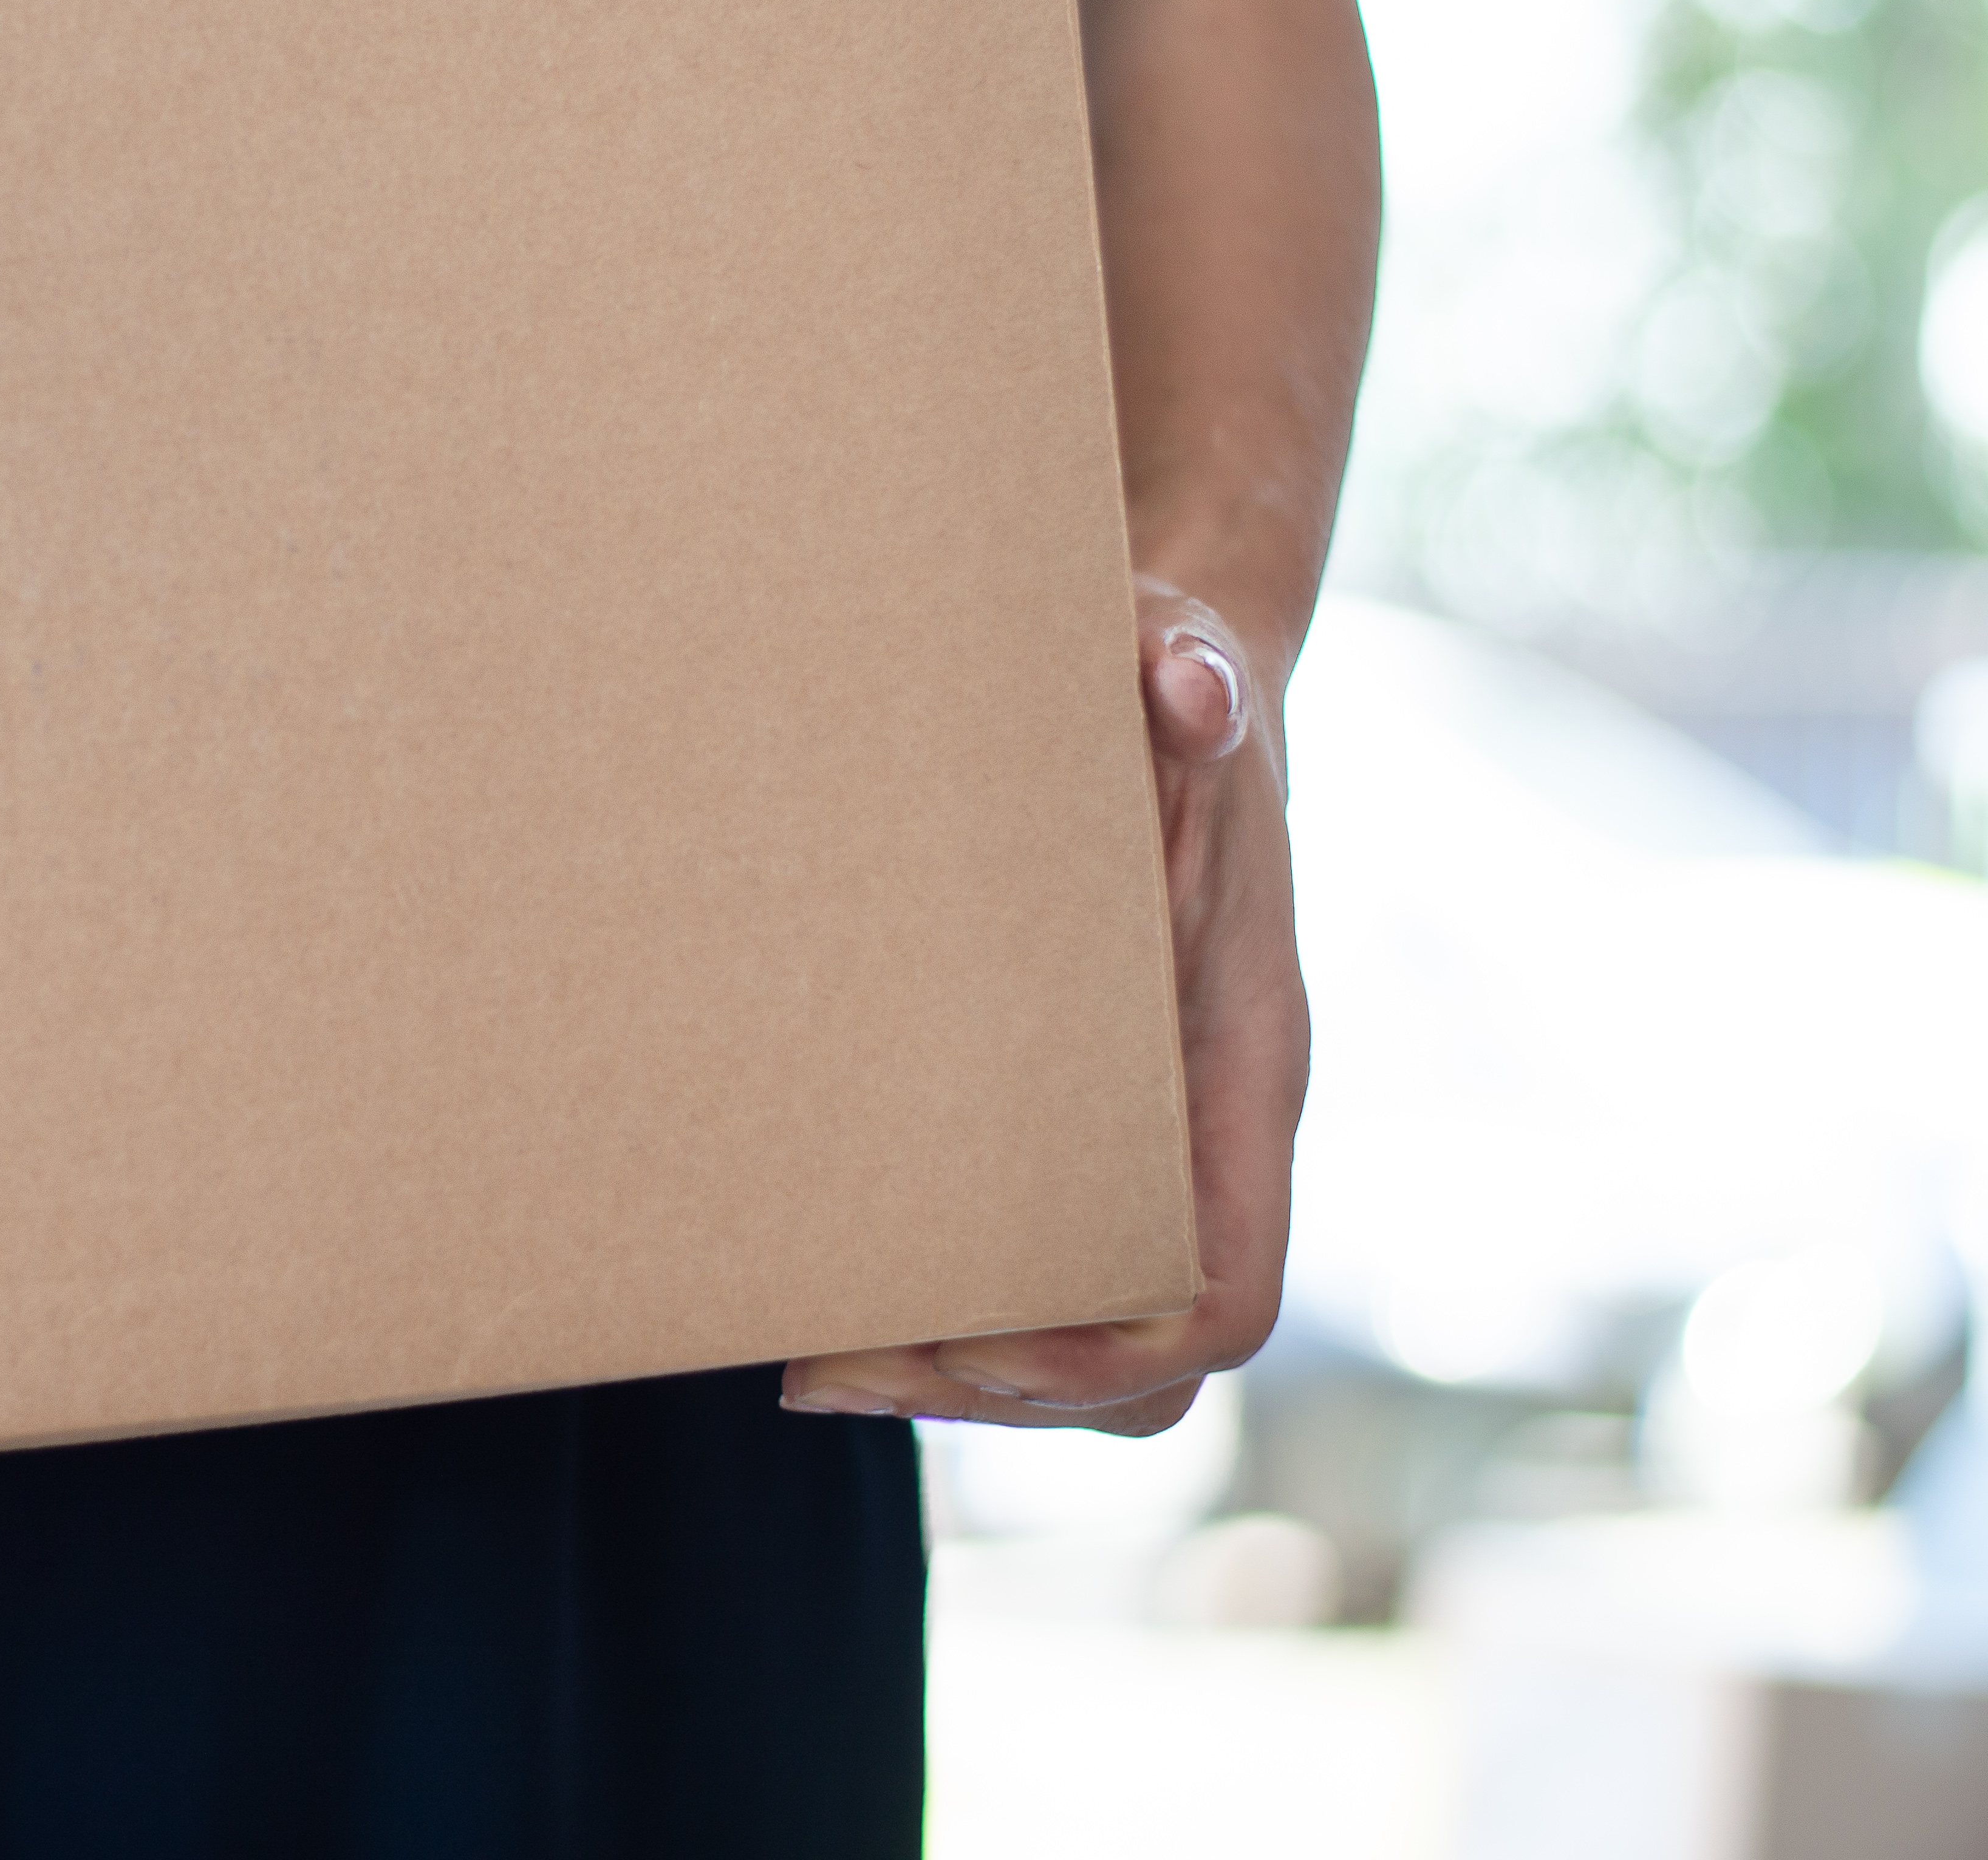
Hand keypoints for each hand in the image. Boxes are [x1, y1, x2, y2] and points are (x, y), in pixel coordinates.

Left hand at [780, 579, 1309, 1435]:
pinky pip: (1036, 1277)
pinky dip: (940, 1315)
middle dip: (1001, 1390)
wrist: (1169, 676)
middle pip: (1145, 1365)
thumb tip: (1183, 688)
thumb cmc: (1169, 686)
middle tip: (836, 1366)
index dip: (1105, 1348)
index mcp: (1245, 1070)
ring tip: (810, 1360)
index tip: (971, 1337)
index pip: (1225, 1292)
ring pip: (1090, 1349)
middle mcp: (1205, 1136)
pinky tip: (822, 1299)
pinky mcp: (1075, 1125)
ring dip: (955, 1377)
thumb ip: (1184, 676)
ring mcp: (1145, 1144)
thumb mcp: (1179, 664)